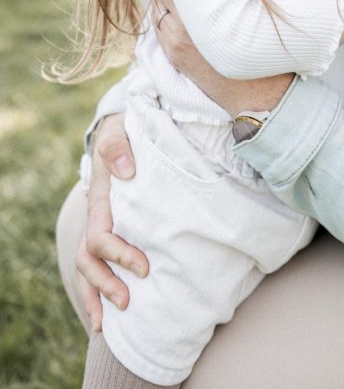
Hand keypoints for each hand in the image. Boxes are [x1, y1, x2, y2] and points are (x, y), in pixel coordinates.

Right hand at [75, 114, 147, 330]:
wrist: (121, 132)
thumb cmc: (124, 134)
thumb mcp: (119, 132)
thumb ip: (119, 147)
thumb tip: (126, 171)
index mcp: (100, 202)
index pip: (99, 238)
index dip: (118, 255)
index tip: (144, 266)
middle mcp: (95, 219)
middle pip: (87, 261)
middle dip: (104, 285)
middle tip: (127, 302)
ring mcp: (99, 227)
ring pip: (86, 268)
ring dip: (96, 296)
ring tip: (107, 323)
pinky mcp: (110, 232)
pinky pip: (97, 265)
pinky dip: (99, 289)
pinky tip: (109, 310)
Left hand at [142, 0, 292, 115]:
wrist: (266, 99)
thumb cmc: (273, 49)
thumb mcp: (274, 2)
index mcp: (206, 12)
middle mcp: (185, 29)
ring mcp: (177, 45)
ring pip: (155, 11)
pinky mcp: (175, 58)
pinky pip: (157, 30)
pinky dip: (157, 13)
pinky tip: (161, 1)